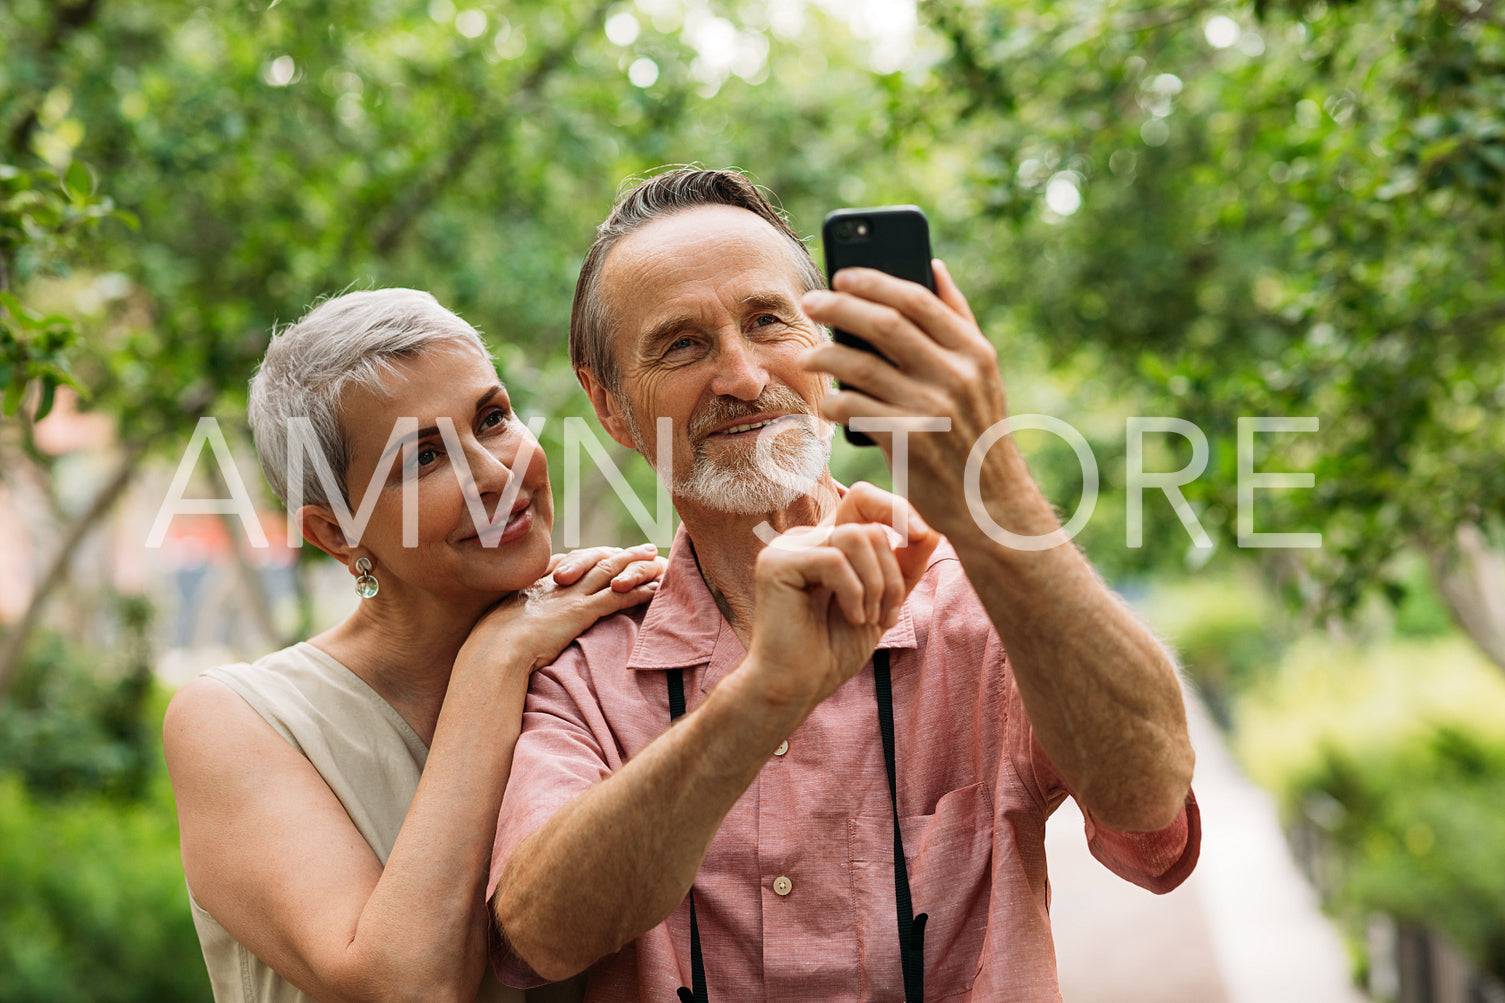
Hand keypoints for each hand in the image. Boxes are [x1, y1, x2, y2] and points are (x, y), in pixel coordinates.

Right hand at [458, 544, 665, 673]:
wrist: (494, 650)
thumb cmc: (490, 645)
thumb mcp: (499, 623)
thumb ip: (511, 618)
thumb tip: (509, 628)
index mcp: (536, 583)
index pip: (571, 561)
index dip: (592, 556)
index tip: (606, 553)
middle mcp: (555, 583)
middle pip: (596, 560)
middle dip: (622, 553)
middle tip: (643, 549)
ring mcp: (570, 595)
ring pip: (612, 572)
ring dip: (637, 566)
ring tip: (656, 561)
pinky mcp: (582, 611)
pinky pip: (618, 596)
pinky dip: (639, 591)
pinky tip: (655, 589)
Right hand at [741, 489, 938, 718]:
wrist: (799, 686)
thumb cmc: (834, 649)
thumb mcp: (883, 602)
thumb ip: (905, 567)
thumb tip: (931, 532)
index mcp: (827, 542)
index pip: (862, 499)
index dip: (895, 509)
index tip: (923, 536)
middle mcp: (806, 539)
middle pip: (868, 525)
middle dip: (891, 572)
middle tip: (886, 614)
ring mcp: (787, 548)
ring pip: (855, 538)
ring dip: (876, 584)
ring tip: (868, 618)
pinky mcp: (776, 564)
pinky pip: (834, 560)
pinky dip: (854, 592)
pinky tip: (851, 617)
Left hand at [799, 261, 1024, 537]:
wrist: (989, 503)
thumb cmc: (976, 431)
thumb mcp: (982, 374)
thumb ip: (958, 319)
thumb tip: (932, 265)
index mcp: (974, 352)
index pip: (917, 300)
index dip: (874, 281)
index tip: (842, 274)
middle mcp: (955, 376)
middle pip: (884, 324)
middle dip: (839, 307)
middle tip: (810, 302)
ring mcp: (931, 409)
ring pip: (860, 366)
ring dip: (825, 354)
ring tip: (808, 354)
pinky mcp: (907, 441)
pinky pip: (854, 408)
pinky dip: (834, 400)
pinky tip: (826, 399)